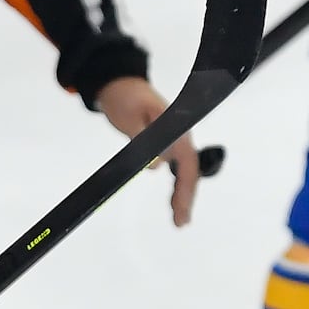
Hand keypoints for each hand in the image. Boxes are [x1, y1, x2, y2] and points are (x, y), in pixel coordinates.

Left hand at [94, 76, 197, 226]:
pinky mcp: (164, 145)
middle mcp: (180, 136)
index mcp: (176, 128)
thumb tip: (157, 165)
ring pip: (184, 172)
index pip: (187, 161)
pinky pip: (175, 168)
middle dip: (186, 197)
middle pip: (189, 171)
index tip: (180, 205)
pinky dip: (175, 186)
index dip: (186, 185)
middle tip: (181, 222)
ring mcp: (174, 141)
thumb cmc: (126, 97)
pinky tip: (173, 203)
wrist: (119, 85)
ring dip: (182, 195)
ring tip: (180, 220)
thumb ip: (143, 137)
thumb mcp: (131, 116)